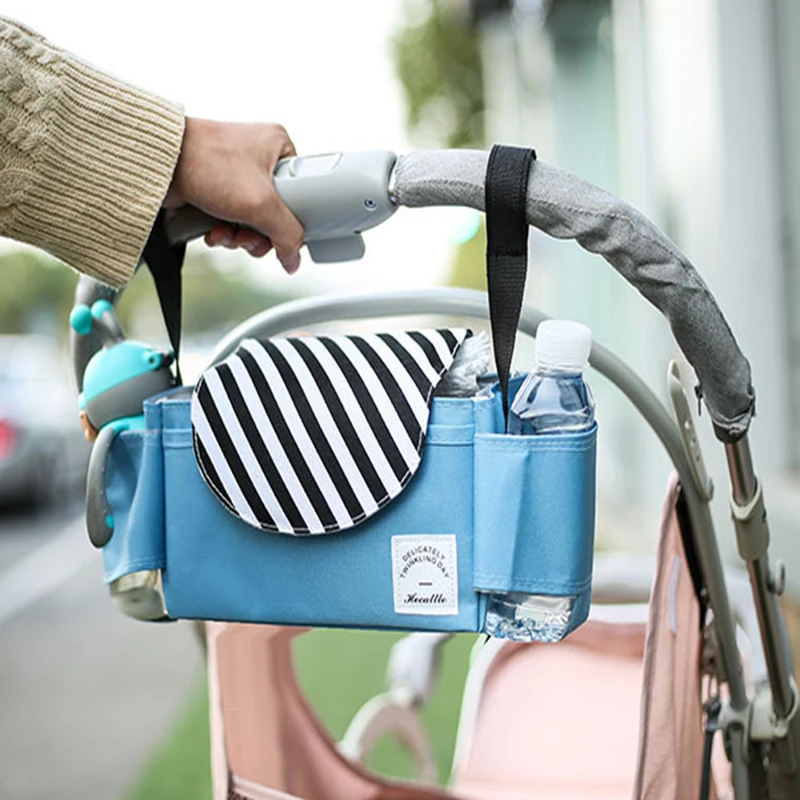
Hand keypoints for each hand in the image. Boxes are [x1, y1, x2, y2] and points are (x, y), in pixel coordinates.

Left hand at [163, 119, 303, 272]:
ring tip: (224, 231)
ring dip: (238, 236)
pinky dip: (223, 230)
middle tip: (246, 236)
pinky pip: (231, 219)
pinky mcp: (215, 187)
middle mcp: (259, 157)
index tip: (274, 233)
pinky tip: (213, 228)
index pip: (300, 195)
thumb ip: (287, 234)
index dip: (287, 221)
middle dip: (257, 234)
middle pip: (274, 214)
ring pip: (251, 221)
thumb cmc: (207, 162)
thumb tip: (294, 259)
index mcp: (279, 147)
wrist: (159, 162)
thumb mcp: (261, 203)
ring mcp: (236, 173)